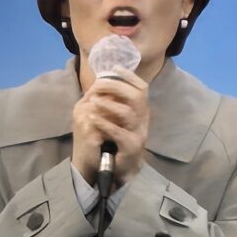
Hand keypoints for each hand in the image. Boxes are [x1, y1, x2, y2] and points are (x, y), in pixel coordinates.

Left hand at [70, 67, 150, 185]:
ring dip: (108, 104)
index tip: (114, 68)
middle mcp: (144, 119)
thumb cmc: (117, 140)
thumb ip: (114, 102)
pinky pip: (120, 132)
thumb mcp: (117, 119)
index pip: (141, 87)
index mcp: (141, 110)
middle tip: (98, 85)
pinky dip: (105, 123)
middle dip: (116, 86)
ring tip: (93, 101)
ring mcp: (139, 132)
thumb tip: (103, 81)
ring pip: (128, 112)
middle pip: (136, 96)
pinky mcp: (132, 146)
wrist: (123, 168)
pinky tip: (93, 118)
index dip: (129, 76)